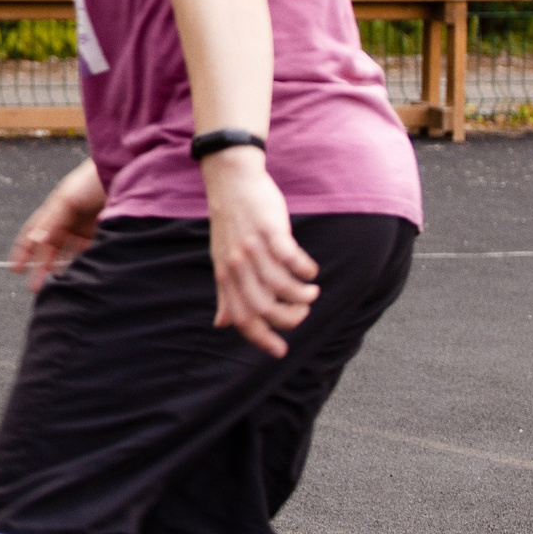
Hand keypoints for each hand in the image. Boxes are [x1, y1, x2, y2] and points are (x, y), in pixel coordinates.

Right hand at [10, 159, 104, 290]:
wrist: (128, 174)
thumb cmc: (92, 180)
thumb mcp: (66, 199)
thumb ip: (50, 220)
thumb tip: (35, 240)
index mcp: (56, 209)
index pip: (35, 233)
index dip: (23, 251)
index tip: (15, 269)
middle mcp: (70, 221)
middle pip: (51, 248)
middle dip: (41, 266)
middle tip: (34, 286)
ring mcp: (87, 230)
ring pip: (69, 255)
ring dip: (60, 269)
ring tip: (54, 286)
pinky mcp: (105, 237)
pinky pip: (89, 255)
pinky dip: (81, 266)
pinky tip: (76, 277)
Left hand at [203, 150, 317, 356]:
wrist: (231, 182)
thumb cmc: (230, 224)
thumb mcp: (221, 261)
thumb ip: (224, 293)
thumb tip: (221, 324)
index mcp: (225, 276)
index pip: (241, 317)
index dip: (261, 338)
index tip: (281, 351)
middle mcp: (237, 265)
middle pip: (264, 307)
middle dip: (289, 318)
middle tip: (302, 311)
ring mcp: (253, 247)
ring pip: (281, 285)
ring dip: (302, 295)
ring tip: (311, 292)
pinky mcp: (270, 230)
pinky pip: (291, 258)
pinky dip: (305, 270)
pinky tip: (310, 271)